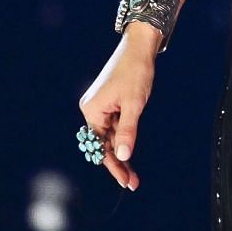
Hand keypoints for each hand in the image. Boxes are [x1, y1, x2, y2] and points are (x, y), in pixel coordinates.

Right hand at [77, 34, 157, 191]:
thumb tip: (123, 155)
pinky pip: (113, 126)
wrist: (139, 48)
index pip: (100, 146)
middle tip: (131, 182)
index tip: (125, 181)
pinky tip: (129, 150)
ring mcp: (99, 106)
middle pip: (103, 143)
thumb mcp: (134, 105)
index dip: (113, 165)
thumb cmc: (136, 72)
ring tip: (133, 173)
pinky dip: (122, 138)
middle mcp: (91, 109)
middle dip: (117, 162)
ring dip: (121, 152)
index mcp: (92, 110)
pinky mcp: (108, 103)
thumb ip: (128, 131)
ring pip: (109, 136)